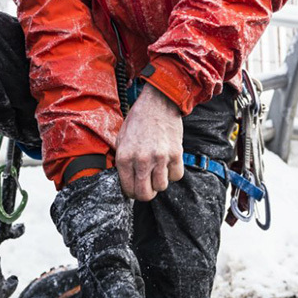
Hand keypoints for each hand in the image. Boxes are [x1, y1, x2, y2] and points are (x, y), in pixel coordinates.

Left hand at [114, 83, 183, 200]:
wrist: (157, 103)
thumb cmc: (138, 120)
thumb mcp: (121, 139)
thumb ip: (123, 162)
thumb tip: (127, 181)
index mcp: (125, 157)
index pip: (129, 190)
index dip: (132, 192)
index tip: (136, 188)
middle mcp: (142, 160)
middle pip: (145, 194)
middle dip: (146, 193)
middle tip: (147, 185)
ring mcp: (160, 157)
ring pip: (162, 187)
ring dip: (160, 181)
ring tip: (158, 170)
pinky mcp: (176, 153)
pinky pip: (176, 176)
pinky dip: (173, 173)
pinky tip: (168, 164)